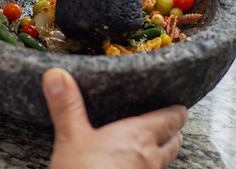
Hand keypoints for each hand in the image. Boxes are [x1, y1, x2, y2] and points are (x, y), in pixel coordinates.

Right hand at [42, 68, 186, 168]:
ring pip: (164, 162)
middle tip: (169, 123)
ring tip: (152, 145)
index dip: (177, 111)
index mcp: (139, 136)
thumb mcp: (70, 138)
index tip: (178, 105)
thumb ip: (66, 106)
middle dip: (172, 131)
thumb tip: (56, 75)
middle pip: (173, 141)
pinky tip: (130, 166)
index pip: (171, 119)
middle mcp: (150, 158)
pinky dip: (145, 168)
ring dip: (161, 152)